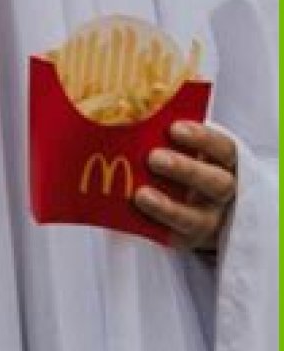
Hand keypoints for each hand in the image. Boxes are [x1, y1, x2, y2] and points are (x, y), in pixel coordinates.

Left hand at [135, 120, 237, 253]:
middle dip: (185, 170)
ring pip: (198, 218)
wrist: (196, 204)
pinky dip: (156, 228)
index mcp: (224, 163)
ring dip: (169, 207)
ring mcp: (209, 220)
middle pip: (216, 183)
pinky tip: (136, 218)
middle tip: (154, 158)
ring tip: (141, 195)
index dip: (202, 139)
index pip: (223, 149)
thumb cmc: (182, 162)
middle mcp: (222, 192)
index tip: (174, 128)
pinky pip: (176, 239)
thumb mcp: (184, 146)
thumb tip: (127, 109)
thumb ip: (164, 132)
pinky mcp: (189, 240)